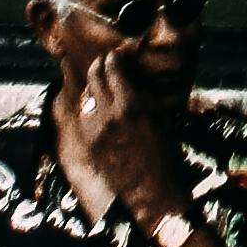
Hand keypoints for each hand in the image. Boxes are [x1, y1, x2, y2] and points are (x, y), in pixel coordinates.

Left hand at [60, 36, 180, 218]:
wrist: (150, 190)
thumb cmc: (164, 154)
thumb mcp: (160, 117)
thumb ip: (144, 95)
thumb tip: (132, 78)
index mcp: (130, 104)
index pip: (113, 69)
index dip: (112, 59)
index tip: (114, 56)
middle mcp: (109, 113)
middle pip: (94, 78)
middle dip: (98, 66)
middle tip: (102, 63)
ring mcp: (95, 129)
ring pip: (85, 96)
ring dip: (91, 86)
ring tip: (97, 83)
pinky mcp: (89, 143)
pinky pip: (83, 117)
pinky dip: (88, 107)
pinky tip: (94, 106)